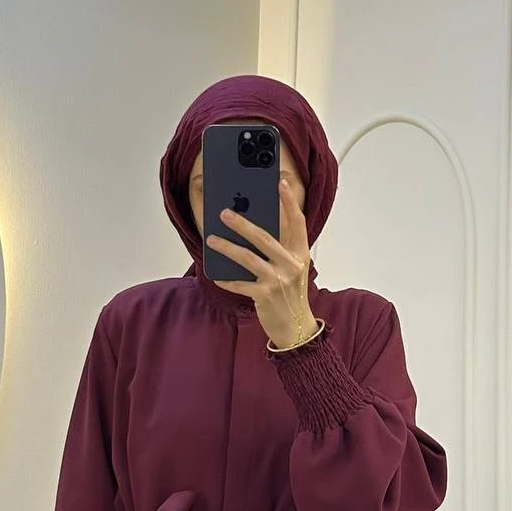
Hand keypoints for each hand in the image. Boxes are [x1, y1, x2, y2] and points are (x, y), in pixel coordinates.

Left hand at [206, 177, 316, 348]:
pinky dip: (226, 279)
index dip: (289, 202)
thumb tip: (254, 225)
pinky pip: (240, 283)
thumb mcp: (292, 268)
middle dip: (242, 223)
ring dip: (227, 247)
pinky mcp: (264, 295)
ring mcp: (278, 280)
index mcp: (300, 254)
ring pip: (248, 257)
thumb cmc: (290, 293)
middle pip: (264, 237)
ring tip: (211, 240)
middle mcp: (291, 265)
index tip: (281, 183)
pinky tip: (216, 274)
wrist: (296, 327)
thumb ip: (280, 248)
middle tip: (224, 212)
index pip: (297, 222)